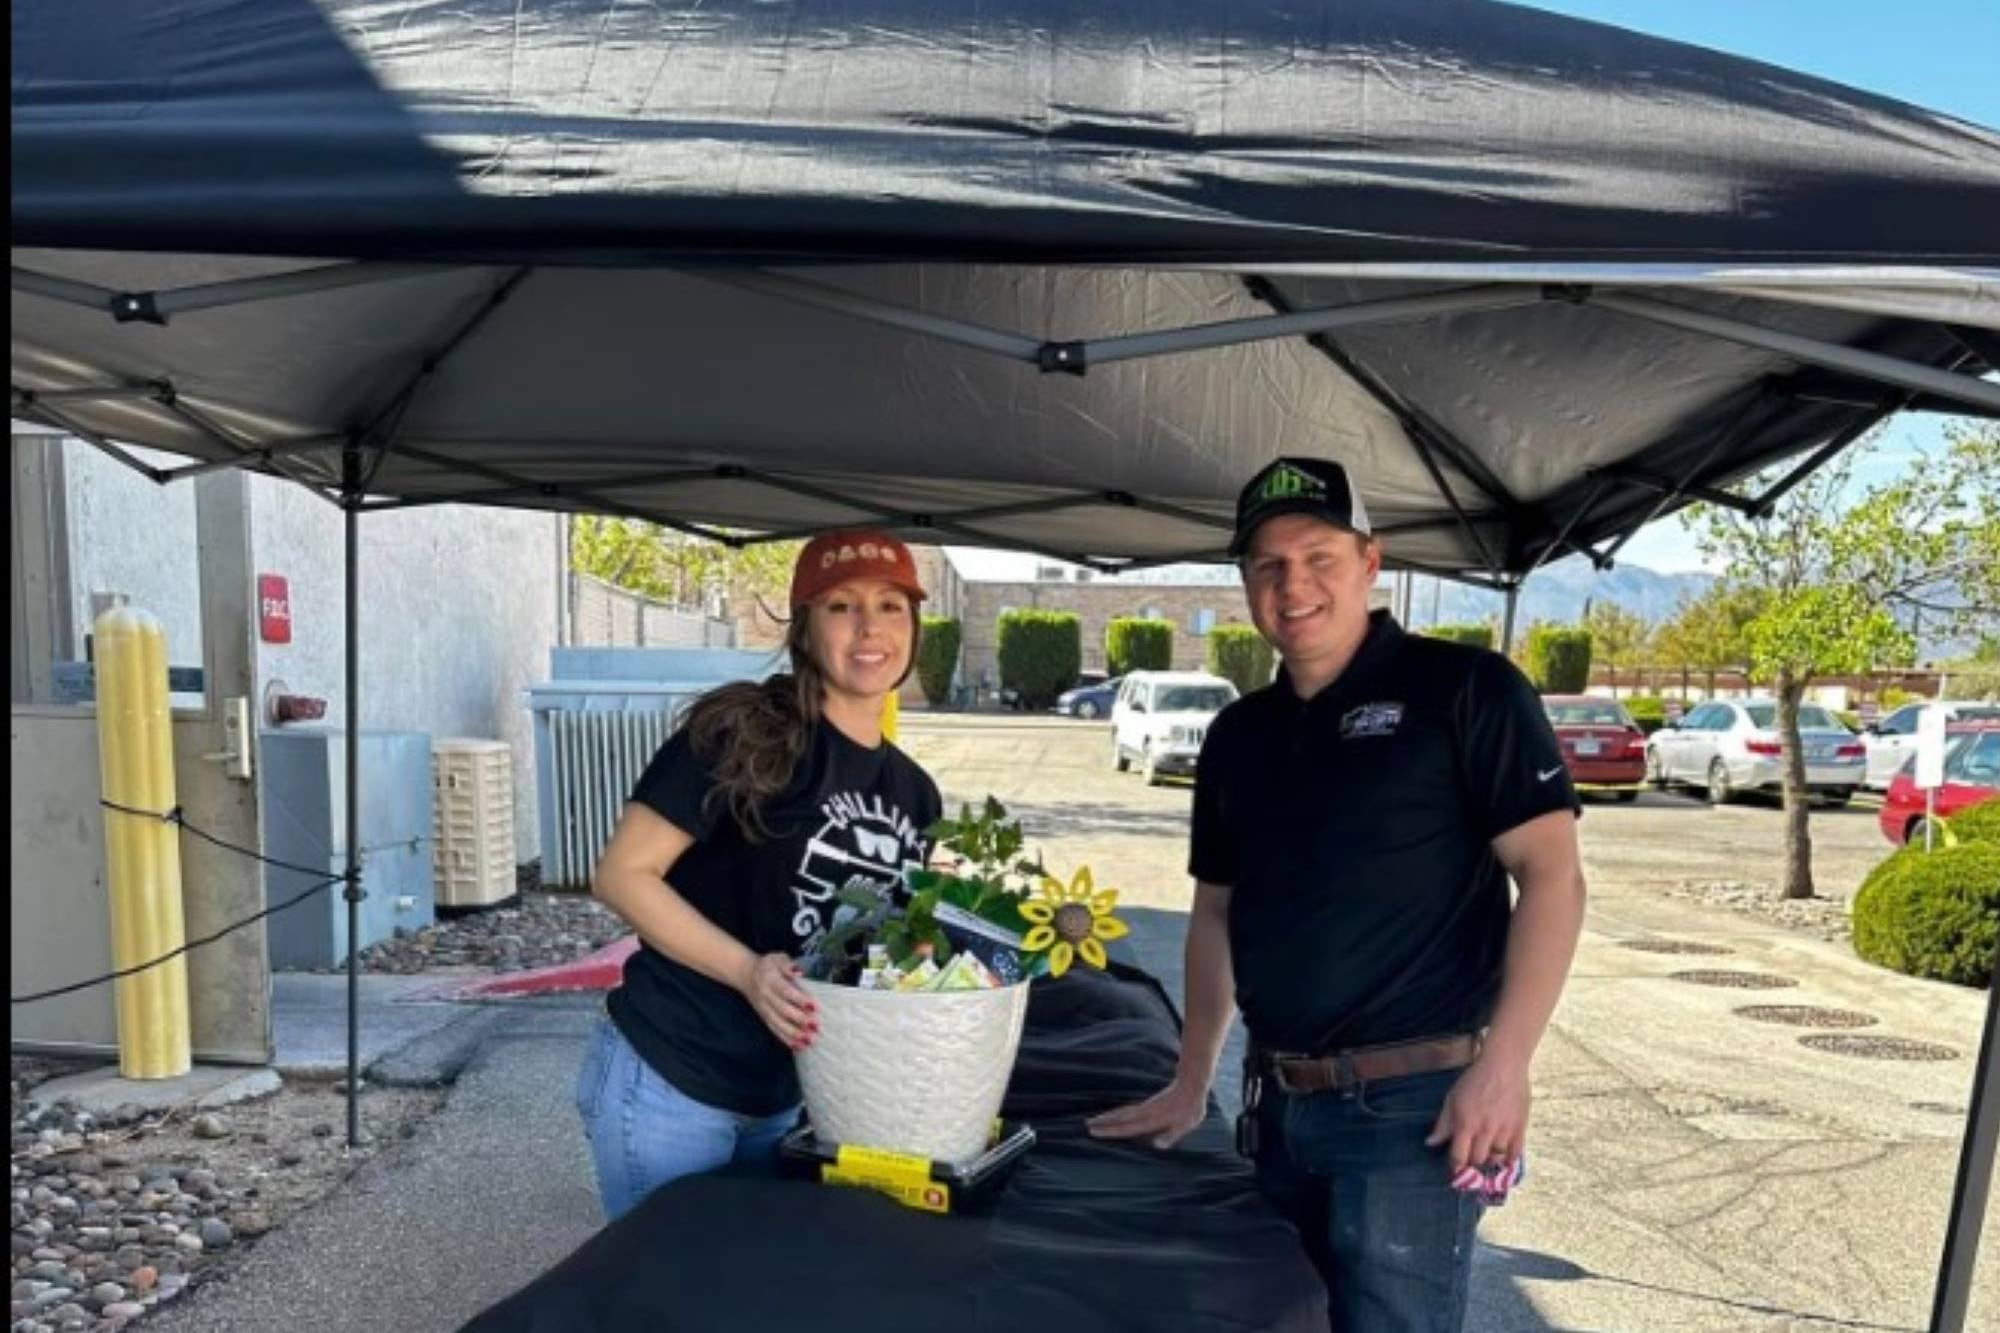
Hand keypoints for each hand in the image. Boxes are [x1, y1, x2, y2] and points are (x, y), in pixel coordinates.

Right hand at [739, 952, 817, 1050]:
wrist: (745, 974)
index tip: (814, 1006)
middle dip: (799, 1019)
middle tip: (815, 1026)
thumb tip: (798, 971)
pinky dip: (786, 1039)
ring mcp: (764, 1009)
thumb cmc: (767, 965)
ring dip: (794, 1033)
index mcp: (769, 979)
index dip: (799, 999)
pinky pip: (774, 1030)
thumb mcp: (777, 958)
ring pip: (778, 1023)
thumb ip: (787, 964)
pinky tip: (799, 1046)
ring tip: (809, 1040)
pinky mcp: (764, 1018)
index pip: (785, 991)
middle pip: (782, 1010)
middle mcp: (765, 996)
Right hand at [1085, 1077, 1206, 1149]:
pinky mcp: (1147, 1104)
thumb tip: (1156, 1146)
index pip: (1128, 1127)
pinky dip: (1117, 1113)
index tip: (1095, 1131)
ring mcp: (1145, 1107)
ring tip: (1094, 1120)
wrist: (1191, 1085)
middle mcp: (1145, 1112)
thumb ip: (1171, 1135)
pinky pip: (1128, 1110)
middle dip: (1103, 1122)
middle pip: (1120, 1118)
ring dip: (1108, 1116)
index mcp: (1153, 1119)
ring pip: (1122, 1112)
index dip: (1111, 1130)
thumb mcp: (1186, 1124)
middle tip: (1087, 1125)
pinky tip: (1114, 1116)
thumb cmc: (1190, 1108)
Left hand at [1426, 1054, 1529, 1176]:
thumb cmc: (1474, 1080)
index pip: (1458, 1157)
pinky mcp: (1520, 1128)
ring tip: (1485, 1158)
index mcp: (1466, 1124)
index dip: (1455, 1167)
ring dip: (1489, 1162)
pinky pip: (1516, 1154)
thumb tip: (1431, 1143)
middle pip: (1477, 1161)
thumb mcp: (1452, 1098)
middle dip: (1471, 1165)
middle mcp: (1485, 1131)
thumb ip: (1443, 1123)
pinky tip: (1504, 1158)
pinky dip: (1509, 1160)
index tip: (1454, 1170)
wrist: (1503, 1066)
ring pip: (1496, 1160)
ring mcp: (1504, 1131)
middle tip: (1470, 1162)